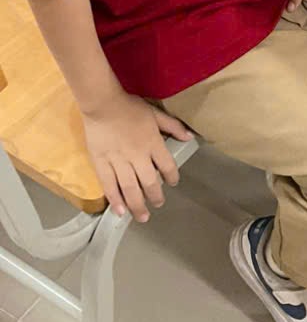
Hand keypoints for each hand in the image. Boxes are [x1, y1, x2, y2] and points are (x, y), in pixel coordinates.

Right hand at [82, 92, 192, 221]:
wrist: (102, 104)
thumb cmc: (130, 107)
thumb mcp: (155, 113)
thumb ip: (173, 126)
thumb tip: (190, 137)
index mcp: (152, 143)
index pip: (167, 165)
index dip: (172, 176)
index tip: (173, 182)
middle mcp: (137, 156)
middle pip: (149, 182)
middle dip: (155, 196)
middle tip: (159, 204)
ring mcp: (118, 162)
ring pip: (130, 188)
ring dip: (137, 205)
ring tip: (143, 217)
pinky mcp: (101, 164)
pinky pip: (109, 185)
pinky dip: (115, 200)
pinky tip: (120, 212)